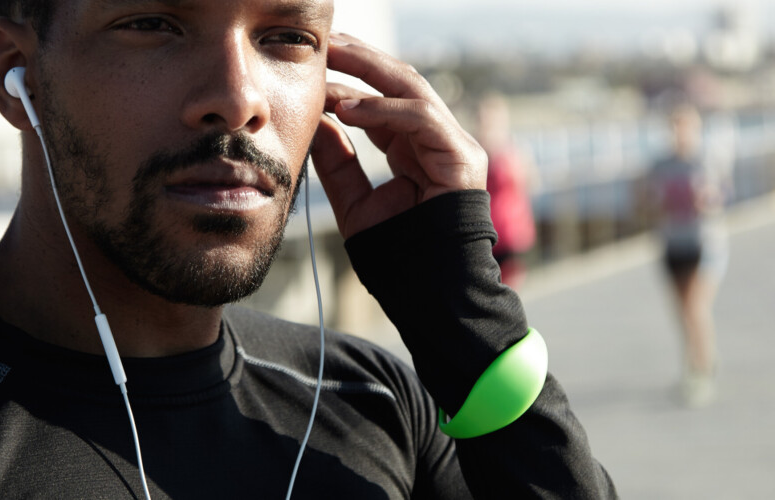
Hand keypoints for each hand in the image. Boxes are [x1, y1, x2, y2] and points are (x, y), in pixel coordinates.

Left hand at [311, 33, 486, 238]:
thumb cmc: (400, 258)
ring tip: (332, 57)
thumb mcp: (355, 205)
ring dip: (369, 68)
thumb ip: (338, 165)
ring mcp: (454, 147)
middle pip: (399, 84)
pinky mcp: (463, 158)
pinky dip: (382, 109)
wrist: (432, 297)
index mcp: (414, 150)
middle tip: (323, 42)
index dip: (346, 84)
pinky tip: (346, 108)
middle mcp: (436, 142)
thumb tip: (314, 123)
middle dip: (360, 59)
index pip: (381, 103)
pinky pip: (422, 118)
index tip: (311, 73)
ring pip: (413, 89)